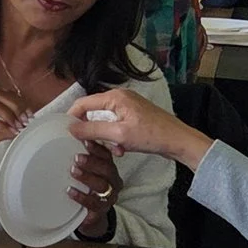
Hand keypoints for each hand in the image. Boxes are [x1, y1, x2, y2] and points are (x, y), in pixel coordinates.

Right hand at [67, 89, 211, 170]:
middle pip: (93, 113)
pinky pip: (115, 125)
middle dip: (93, 132)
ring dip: (106, 137)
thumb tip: (70, 128)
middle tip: (96, 147)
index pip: (82, 103)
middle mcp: (120, 97)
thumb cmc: (152, 136)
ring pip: (104, 121)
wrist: (180, 141)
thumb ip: (92, 130)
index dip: (72, 118)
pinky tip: (123, 149)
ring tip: (116, 150)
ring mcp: (128, 106)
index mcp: (115, 97)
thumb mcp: (119, 135)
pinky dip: (115, 137)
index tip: (67, 135)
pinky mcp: (134, 115)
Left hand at [67, 137, 120, 237]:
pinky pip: (94, 203)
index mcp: (108, 167)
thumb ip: (76, 154)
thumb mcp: (82, 170)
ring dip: (87, 177)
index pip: (106, 155)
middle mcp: (112, 180)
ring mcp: (109, 196)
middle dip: (92, 162)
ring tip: (73, 171)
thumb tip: (58, 130)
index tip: (85, 140)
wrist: (88, 214)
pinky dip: (82, 196)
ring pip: (102, 185)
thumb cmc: (84, 186)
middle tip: (77, 158)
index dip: (96, 148)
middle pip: (107, 169)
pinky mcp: (101, 209)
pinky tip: (70, 191)